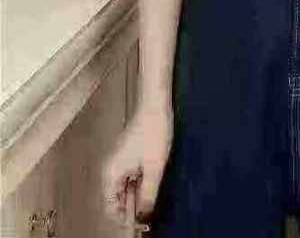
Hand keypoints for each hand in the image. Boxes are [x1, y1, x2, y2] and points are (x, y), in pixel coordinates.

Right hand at [101, 100, 172, 227]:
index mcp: (111, 174)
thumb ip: (148, 194)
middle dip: (128, 210)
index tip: (135, 228)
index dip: (122, 219)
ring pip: (123, 188)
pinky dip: (138, 186)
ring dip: (134, 198)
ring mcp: (119, 161)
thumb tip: (143, 216)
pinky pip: (129, 177)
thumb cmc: (153, 133)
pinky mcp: (128, 155)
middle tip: (145, 219)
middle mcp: (111, 169)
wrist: (155, 107)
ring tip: (148, 207)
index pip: (110, 206)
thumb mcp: (154, 168)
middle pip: (115, 198)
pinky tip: (149, 190)